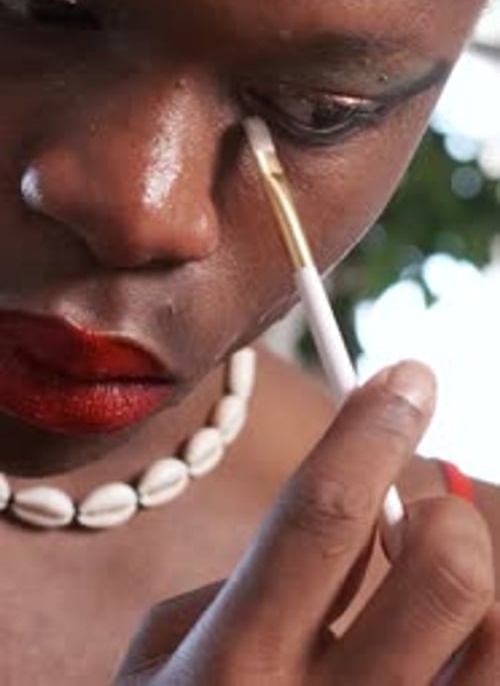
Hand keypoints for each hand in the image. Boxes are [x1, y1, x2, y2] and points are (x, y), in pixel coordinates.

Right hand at [115, 362, 495, 683]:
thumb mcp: (164, 655)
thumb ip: (249, 580)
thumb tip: (364, 524)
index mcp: (233, 666)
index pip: (326, 514)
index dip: (372, 429)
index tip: (407, 374)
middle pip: (444, 572)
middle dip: (444, 512)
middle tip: (418, 510)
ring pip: (499, 637)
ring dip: (479, 580)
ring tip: (429, 585)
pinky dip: (485, 638)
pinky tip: (444, 640)